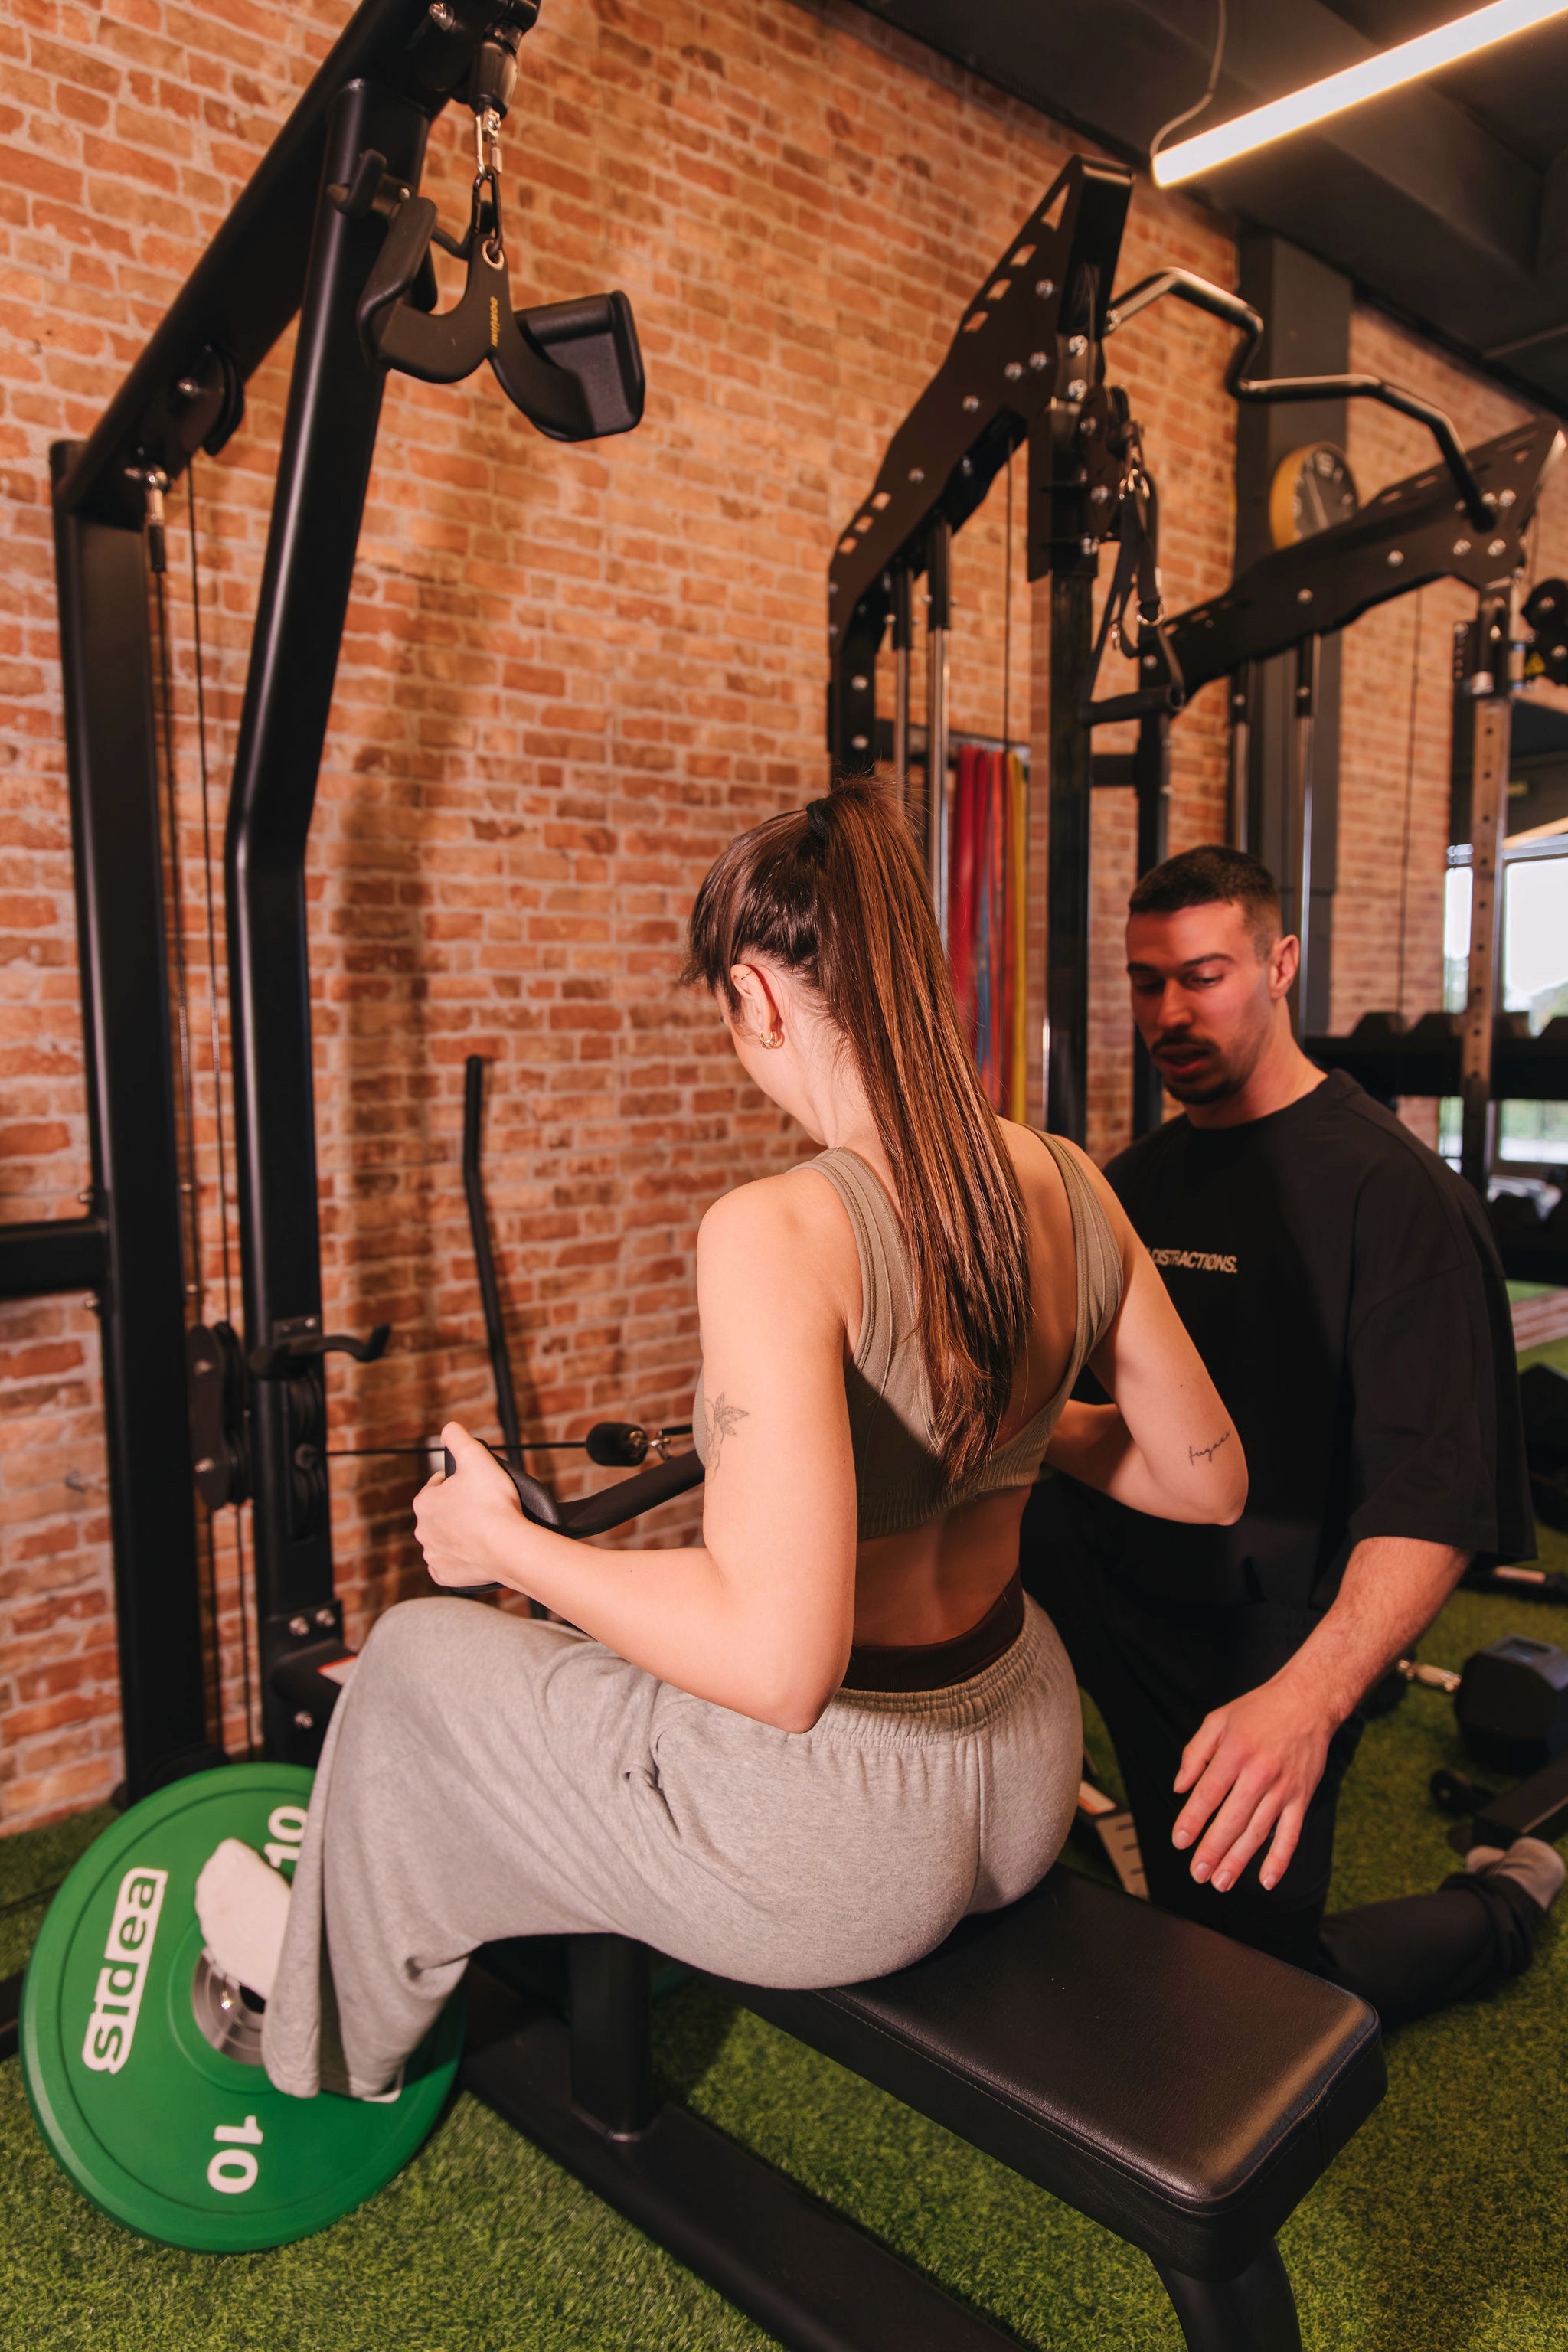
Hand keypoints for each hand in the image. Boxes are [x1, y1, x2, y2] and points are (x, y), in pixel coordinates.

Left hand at [413, 1422, 530, 1591]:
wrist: (509, 1548)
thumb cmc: (493, 1503)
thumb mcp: (477, 1457)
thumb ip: (458, 1437)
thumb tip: (448, 1428)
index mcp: (424, 1502)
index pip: (438, 1486)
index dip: (459, 1482)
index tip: (476, 1486)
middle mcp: (422, 1531)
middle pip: (441, 1513)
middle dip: (458, 1509)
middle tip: (483, 1507)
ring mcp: (433, 1556)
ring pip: (445, 1539)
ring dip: (459, 1533)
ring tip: (484, 1529)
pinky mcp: (445, 1576)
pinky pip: (450, 1565)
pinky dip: (461, 1559)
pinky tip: (477, 1551)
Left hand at [1170, 1668, 1335, 1894]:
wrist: (1308, 1701)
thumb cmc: (1259, 1710)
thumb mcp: (1218, 1720)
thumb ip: (1195, 1754)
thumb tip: (1179, 1787)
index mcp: (1235, 1753)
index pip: (1208, 1794)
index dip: (1192, 1820)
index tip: (1180, 1841)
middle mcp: (1259, 1773)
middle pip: (1231, 1820)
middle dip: (1212, 1850)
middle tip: (1197, 1873)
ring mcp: (1283, 1788)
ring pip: (1258, 1832)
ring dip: (1238, 1861)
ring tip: (1221, 1881)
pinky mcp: (1301, 1797)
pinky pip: (1290, 1835)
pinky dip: (1280, 1860)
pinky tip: (1267, 1880)